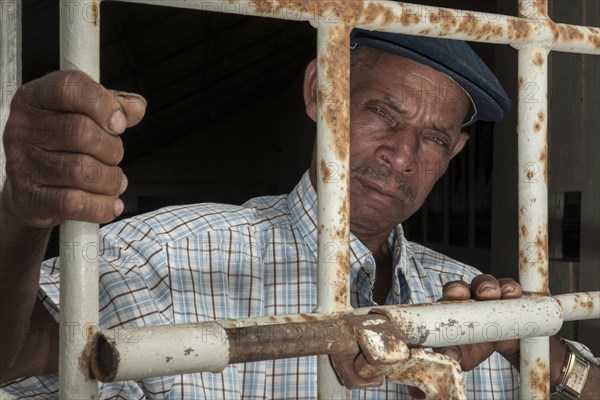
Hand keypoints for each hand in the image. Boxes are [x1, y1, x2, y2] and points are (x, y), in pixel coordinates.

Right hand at [2, 70, 145, 227]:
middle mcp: (23, 128)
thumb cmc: (61, 146)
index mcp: (36, 98)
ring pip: (83, 171)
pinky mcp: (29, 198)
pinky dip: (102, 206)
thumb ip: (112, 105)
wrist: (34, 188)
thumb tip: (136, 107)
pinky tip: (111, 204)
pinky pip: (74, 203)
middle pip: (81, 132)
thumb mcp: (85, 115)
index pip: (70, 88)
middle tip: (115, 156)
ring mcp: (22, 164)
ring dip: (111, 179)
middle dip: (112, 148)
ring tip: (114, 181)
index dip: (103, 104)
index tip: (119, 123)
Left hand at [406, 274, 521, 398]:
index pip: (446, 298)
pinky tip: (512, 294)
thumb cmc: (474, 347)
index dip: (449, 294)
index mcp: (451, 311)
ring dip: (487, 286)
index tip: (453, 296)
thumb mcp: (461, 358)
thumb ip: (447, 363)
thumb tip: (424, 383)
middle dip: (461, 288)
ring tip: (491, 294)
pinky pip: (510, 289)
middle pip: (462, 287)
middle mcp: (468, 299)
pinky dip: (511, 289)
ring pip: (486, 284)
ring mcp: (489, 296)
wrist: (505, 348)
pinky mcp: (511, 298)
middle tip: (464, 294)